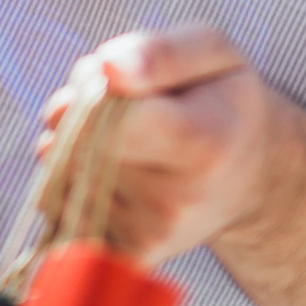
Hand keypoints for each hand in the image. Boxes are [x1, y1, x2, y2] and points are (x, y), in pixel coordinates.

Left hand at [37, 24, 283, 267]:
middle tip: (117, 97)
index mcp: (203, 145)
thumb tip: (107, 68)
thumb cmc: (223, 102)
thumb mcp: (212, 52)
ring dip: (73, 140)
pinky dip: (68, 175)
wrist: (249, 180)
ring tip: (122, 132)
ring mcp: (148, 233)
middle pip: (81, 140)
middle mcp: (176, 200)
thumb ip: (159, 53)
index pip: (113, 118)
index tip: (112, 76)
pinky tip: (107, 166)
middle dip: (79, 107)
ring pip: (64, 168)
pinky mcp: (124, 254)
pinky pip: (56, 203)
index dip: (95, 88)